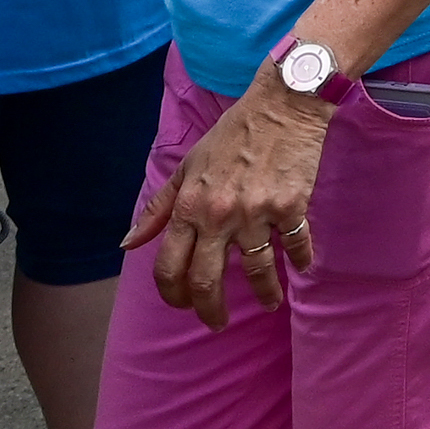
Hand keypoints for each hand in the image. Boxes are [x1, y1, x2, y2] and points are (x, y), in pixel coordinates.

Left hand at [124, 77, 329, 327]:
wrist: (283, 105)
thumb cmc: (232, 135)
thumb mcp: (187, 167)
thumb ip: (157, 209)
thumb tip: (128, 244)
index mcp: (190, 207)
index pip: (169, 267)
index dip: (172, 295)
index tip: (183, 304)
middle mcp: (219, 215)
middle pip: (207, 281)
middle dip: (209, 311)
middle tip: (216, 323)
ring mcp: (257, 213)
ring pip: (256, 271)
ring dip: (264, 294)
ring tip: (269, 303)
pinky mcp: (292, 207)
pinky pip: (296, 244)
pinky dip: (300, 260)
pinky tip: (301, 268)